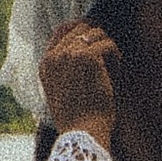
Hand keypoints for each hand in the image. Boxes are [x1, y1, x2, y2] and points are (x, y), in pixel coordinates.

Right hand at [39, 16, 118, 141]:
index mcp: (45, 64)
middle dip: (98, 40)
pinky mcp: (86, 57)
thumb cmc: (79, 119)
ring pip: (97, 33)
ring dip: (108, 48)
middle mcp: (54, 56)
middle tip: (108, 61)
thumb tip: (89, 43)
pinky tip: (115, 73)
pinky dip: (116, 57)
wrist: (82, 133)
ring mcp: (68, 55)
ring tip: (112, 70)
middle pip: (81, 26)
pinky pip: (108, 44)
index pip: (62, 29)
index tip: (98, 39)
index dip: (82, 28)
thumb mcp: (64, 91)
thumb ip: (68, 68)